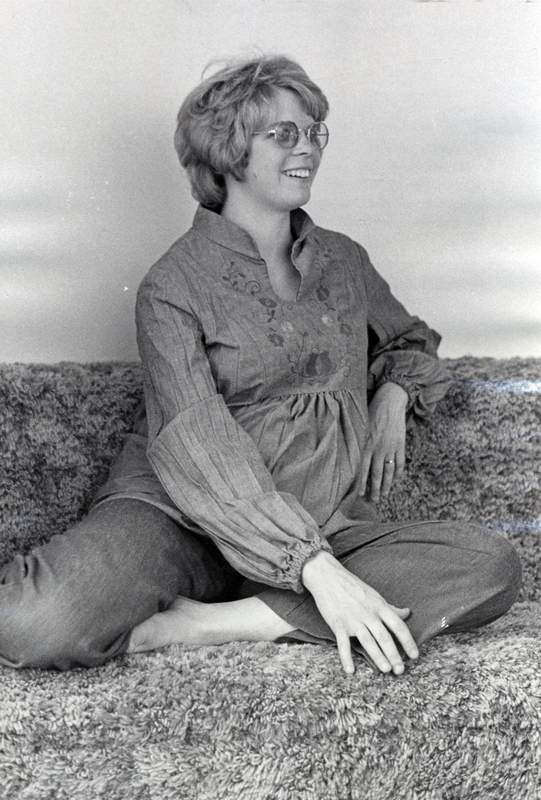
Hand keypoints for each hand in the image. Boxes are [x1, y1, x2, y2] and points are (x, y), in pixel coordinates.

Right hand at [302, 551, 418, 674]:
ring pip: (368, 641)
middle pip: (384, 637)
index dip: (408, 641)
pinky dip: (346, 658)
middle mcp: (368, 613)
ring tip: (386, 670)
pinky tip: (351, 671)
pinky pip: (343, 644)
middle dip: (394, 655)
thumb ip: (390, 607)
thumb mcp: (374, 595)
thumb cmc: (353, 586)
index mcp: (379, 606)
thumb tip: (407, 613)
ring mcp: (352, 619)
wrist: (327, 576)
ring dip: (377, 656)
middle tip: (400, 670)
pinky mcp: (338, 624)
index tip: (414, 655)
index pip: (398, 626)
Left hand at [360, 382, 407, 501]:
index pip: (363, 469)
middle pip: (377, 474)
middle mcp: (379, 448)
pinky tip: (395, 480)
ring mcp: (391, 448)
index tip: (360, 495)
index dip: (362, 483)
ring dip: (387, 485)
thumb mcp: (360, 425)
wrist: (391, 400)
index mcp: (366, 444)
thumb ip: (355, 440)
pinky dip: (398, 473)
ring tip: (384, 495)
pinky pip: (400, 463)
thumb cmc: (371, 411)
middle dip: (375, 489)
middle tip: (373, 501)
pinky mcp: (401, 444)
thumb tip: (346, 453)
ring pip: (389, 471)